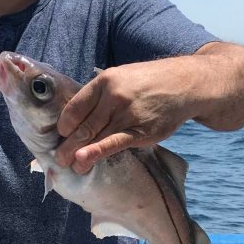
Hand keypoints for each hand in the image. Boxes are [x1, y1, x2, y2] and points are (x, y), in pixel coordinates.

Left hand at [54, 60, 194, 172]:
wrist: (185, 84)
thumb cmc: (147, 83)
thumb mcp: (120, 77)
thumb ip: (99, 96)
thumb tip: (75, 117)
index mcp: (104, 82)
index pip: (74, 108)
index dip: (63, 126)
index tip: (61, 136)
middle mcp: (113, 97)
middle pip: (82, 126)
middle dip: (66, 145)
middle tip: (58, 158)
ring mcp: (128, 114)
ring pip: (95, 137)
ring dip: (78, 154)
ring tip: (69, 165)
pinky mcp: (141, 130)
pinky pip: (114, 144)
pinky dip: (96, 153)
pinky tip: (83, 161)